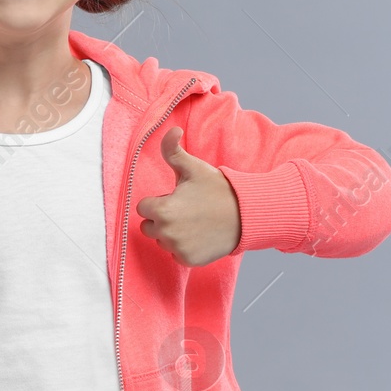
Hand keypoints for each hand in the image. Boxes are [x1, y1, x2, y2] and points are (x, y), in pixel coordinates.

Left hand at [136, 126, 239, 266]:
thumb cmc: (218, 190)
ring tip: (194, 222)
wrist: (247, 214)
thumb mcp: (194, 168)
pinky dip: (184, 248)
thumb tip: (171, 130)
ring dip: (172, 234)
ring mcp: (177, 248)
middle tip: (185, 210)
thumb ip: (173, 150)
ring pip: (162, 241)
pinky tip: (199, 235)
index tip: (176, 198)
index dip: (158, 201)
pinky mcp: (189, 260)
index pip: (143, 208)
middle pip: (149, 227)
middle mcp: (166, 232)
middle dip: (162, 219)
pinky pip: (176, 254)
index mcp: (162, 210)